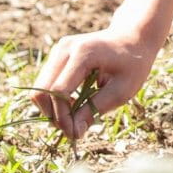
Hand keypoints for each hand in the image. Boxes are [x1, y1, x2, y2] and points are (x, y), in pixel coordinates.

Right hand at [33, 24, 159, 140]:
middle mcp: (65, 49)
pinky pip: (46, 83)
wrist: (133, 38)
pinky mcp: (57, 55)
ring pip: (40, 88)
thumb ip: (95, 109)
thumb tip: (73, 133)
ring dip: (52, 108)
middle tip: (73, 129)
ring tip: (75, 118)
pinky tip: (74, 105)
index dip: (63, 117)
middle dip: (53, 115)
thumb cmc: (132, 64)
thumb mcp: (121, 90)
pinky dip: (55, 100)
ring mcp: (59, 50)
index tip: (75, 134)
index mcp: (83, 53)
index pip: (59, 91)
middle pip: (42, 90)